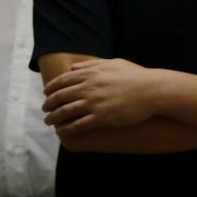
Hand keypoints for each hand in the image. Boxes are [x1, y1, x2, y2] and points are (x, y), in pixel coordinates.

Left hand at [42, 58, 160, 137]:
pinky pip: (78, 125)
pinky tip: (63, 132)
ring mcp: (94, 103)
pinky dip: (67, 129)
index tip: (46, 93)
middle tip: (44, 109)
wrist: (151, 90)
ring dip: (54, 117)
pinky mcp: (101, 117)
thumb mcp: (113, 63)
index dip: (51, 88)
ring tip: (49, 121)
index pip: (63, 80)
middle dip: (49, 103)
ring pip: (66, 111)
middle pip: (61, 96)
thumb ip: (91, 64)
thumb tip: (74, 67)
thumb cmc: (135, 76)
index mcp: (91, 73)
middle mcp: (89, 87)